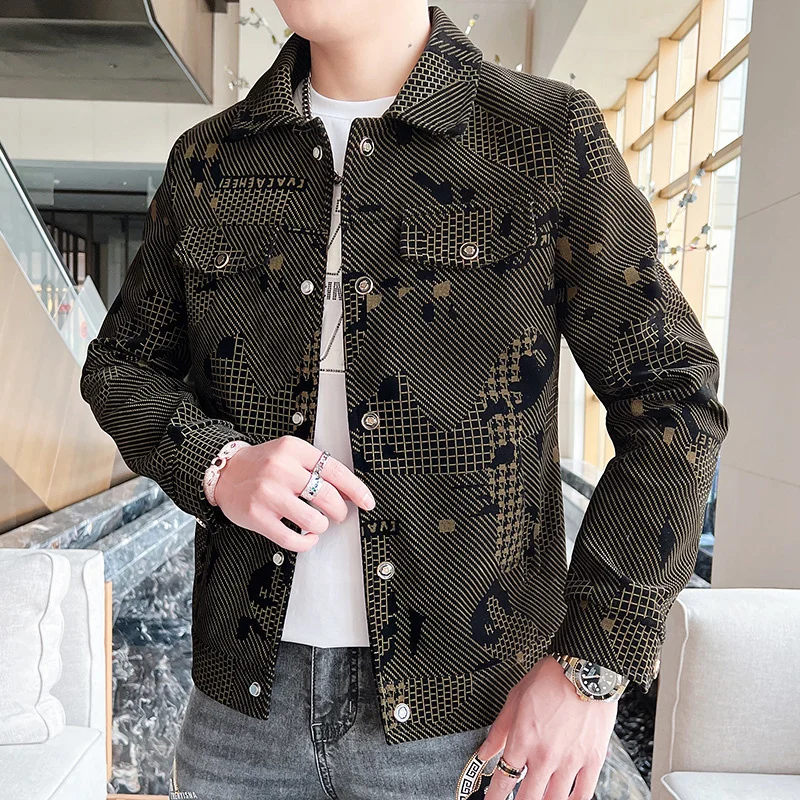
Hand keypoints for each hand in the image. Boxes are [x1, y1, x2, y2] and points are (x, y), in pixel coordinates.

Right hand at [214, 435, 374, 551]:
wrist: (224, 472)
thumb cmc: (262, 465)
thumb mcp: (290, 454)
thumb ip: (316, 468)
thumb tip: (349, 492)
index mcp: (294, 450)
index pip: (335, 470)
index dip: (356, 489)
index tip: (367, 502)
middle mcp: (281, 469)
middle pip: (328, 496)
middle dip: (340, 511)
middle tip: (338, 514)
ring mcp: (268, 493)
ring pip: (313, 520)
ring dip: (322, 526)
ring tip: (318, 524)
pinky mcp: (257, 516)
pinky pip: (292, 538)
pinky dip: (306, 542)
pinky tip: (306, 537)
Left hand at [478, 655, 616, 799]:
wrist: (585, 669)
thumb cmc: (550, 679)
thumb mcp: (515, 699)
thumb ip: (499, 731)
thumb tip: (484, 753)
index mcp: (523, 740)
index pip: (503, 780)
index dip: (493, 798)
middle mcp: (545, 755)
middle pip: (528, 797)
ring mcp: (570, 760)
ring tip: (537, 799)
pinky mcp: (592, 760)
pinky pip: (583, 794)